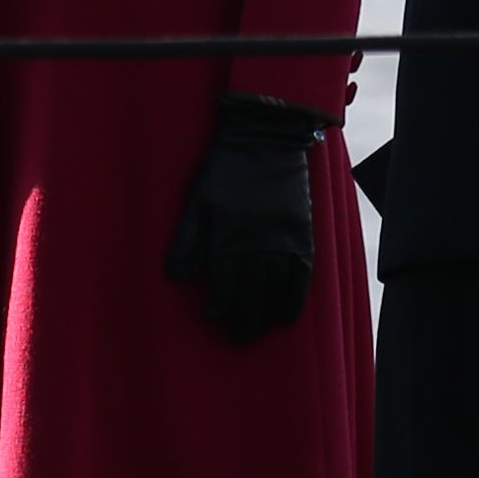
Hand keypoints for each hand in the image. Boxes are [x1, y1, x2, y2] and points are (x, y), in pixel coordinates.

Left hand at [165, 92, 325, 341]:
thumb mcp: (198, 199)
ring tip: (259, 331)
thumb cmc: (226, 167)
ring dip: (268, 315)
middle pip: (254, 294)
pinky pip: (302, 275)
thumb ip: (188, 240)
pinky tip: (288, 317)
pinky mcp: (302, 233)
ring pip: (277, 289)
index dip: (219, 306)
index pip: (226, 284)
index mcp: (230, 234)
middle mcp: (259, 242)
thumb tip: (176, 277)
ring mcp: (284, 239)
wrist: (266, 138)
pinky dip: (296, 298)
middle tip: (237, 339)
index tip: (212, 315)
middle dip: (244, 320)